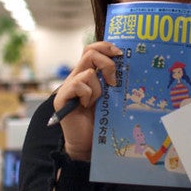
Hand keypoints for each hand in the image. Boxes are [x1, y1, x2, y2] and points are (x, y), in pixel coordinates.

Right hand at [54, 41, 121, 160]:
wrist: (86, 143)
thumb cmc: (100, 120)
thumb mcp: (110, 96)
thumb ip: (112, 81)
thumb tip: (128, 66)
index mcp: (87, 73)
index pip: (92, 49)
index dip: (105, 46)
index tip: (120, 54)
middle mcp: (76, 76)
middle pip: (89, 53)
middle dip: (107, 64)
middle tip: (113, 82)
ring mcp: (68, 86)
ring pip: (88, 72)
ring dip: (98, 88)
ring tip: (96, 102)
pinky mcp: (62, 97)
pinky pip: (79, 84)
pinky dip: (88, 95)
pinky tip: (86, 106)